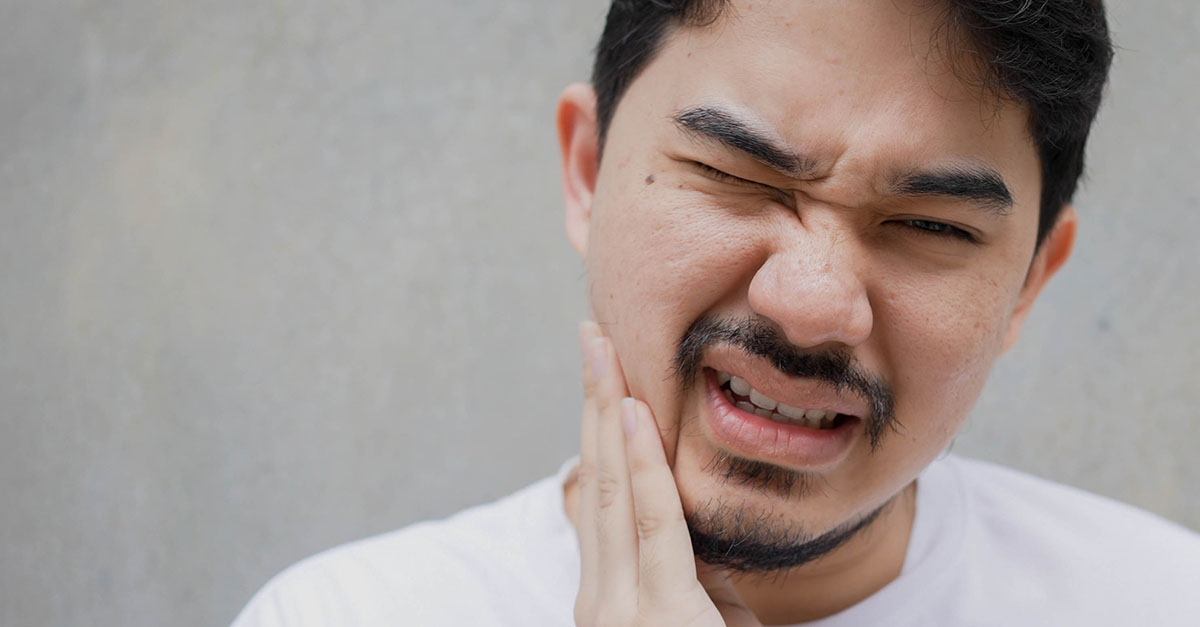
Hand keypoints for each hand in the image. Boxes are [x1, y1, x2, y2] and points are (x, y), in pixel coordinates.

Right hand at [573, 321, 761, 625]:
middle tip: (591, 334)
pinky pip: (655, 523)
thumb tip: (685, 505)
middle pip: (594, 475)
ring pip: (611, 487)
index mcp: (606, 592)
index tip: (602, 371)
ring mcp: (620, 610)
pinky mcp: (661, 616)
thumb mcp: (700, 610)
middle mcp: (600, 596)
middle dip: (592, 399)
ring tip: (603, 347)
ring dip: (606, 408)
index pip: (597, 493)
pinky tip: (635, 412)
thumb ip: (689, 564)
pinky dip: (644, 463)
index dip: (597, 426)